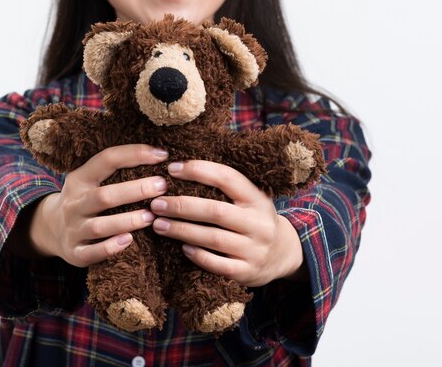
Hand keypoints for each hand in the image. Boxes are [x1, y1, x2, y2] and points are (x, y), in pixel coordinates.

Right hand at [18, 145, 168, 265]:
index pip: (106, 159)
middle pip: (105, 196)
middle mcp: (74, 203)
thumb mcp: (89, 179)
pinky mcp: (75, 253)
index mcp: (80, 179)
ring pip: (100, 226)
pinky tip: (129, 240)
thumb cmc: (84, 199)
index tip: (161, 155)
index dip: (134, 154)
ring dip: (128, 221)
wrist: (50, 229)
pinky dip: (110, 248)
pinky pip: (92, 253)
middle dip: (136, 190)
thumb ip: (114, 170)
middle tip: (162, 186)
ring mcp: (73, 229)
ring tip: (151, 216)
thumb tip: (157, 154)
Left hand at [150, 161, 304, 286]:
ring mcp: (255, 250)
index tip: (172, 168)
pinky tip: (182, 247)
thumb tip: (181, 168)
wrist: (284, 254)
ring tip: (158, 224)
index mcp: (258, 198)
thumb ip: (225, 187)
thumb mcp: (250, 198)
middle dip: (182, 206)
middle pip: (216, 211)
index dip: (199, 171)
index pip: (227, 178)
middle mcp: (259, 223)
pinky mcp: (247, 273)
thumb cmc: (254, 218)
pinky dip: (198, 256)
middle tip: (156, 203)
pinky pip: (218, 265)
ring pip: (213, 238)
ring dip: (182, 230)